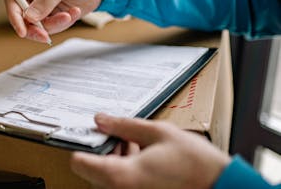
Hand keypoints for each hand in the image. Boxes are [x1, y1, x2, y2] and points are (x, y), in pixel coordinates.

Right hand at [5, 0, 109, 42]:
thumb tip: (30, 17)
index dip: (14, 15)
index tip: (22, 31)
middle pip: (21, 16)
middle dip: (34, 28)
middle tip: (45, 36)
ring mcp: (42, 5)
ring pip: (36, 25)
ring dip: (53, 25)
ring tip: (71, 15)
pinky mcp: (52, 15)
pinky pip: (51, 27)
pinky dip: (63, 24)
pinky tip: (75, 13)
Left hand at [70, 114, 230, 188]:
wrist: (221, 186)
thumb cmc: (194, 164)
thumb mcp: (158, 133)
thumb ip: (124, 125)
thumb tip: (101, 119)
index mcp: (121, 175)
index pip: (79, 163)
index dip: (81, 145)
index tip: (88, 134)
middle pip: (93, 171)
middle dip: (104, 150)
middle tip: (120, 136)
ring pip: (106, 179)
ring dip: (114, 160)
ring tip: (135, 145)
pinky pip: (121, 185)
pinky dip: (124, 171)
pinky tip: (141, 157)